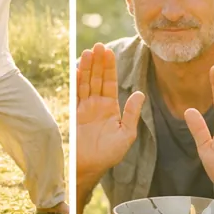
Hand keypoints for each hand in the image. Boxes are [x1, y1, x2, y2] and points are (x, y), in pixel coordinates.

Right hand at [77, 43, 144, 183]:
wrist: (87, 167)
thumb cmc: (108, 155)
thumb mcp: (126, 134)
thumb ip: (132, 113)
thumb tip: (140, 93)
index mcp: (110, 108)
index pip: (110, 82)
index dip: (110, 67)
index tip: (108, 52)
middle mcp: (97, 105)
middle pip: (97, 78)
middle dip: (98, 62)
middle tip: (98, 46)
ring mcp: (84, 108)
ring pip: (86, 83)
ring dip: (87, 68)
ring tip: (88, 52)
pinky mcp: (74, 113)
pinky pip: (75, 94)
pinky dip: (75, 81)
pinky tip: (77, 69)